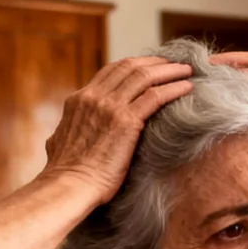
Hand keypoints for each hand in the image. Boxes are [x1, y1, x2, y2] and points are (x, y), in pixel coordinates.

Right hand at [41, 57, 195, 202]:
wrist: (70, 186)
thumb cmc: (67, 174)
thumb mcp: (61, 141)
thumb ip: (71, 129)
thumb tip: (70, 130)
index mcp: (79, 100)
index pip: (110, 72)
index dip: (134, 65)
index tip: (152, 66)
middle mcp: (93, 97)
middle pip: (129, 67)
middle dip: (154, 62)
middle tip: (173, 63)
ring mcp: (109, 107)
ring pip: (144, 76)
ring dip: (168, 70)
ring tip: (186, 69)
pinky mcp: (126, 121)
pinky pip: (155, 96)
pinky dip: (173, 88)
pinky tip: (187, 87)